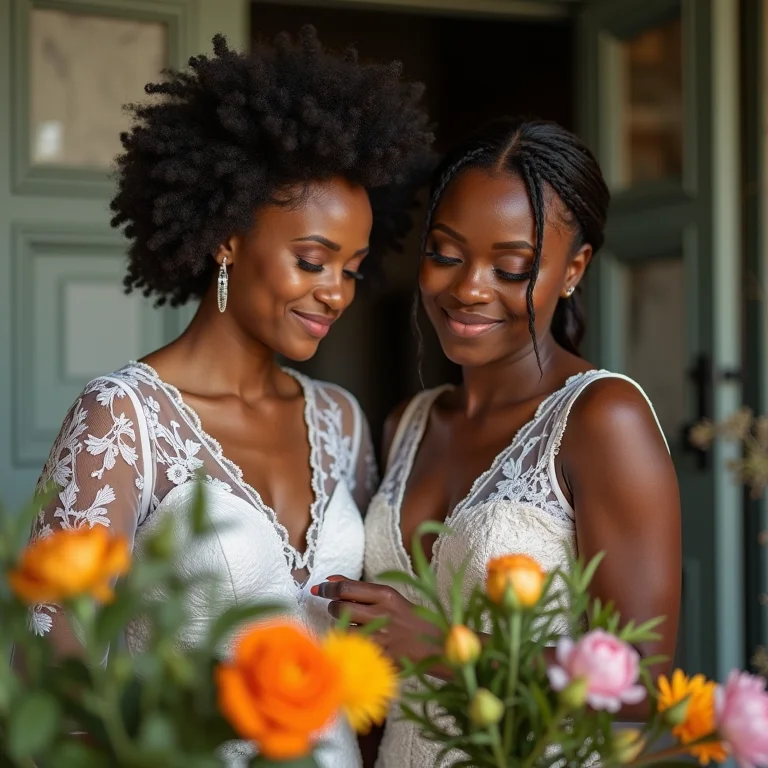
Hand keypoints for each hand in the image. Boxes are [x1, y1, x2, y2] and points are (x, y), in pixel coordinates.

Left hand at [310, 576, 441, 668]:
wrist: (432, 645)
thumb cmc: (406, 618)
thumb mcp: (387, 598)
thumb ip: (359, 589)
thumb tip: (329, 580)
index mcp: (386, 595)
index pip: (346, 588)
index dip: (328, 589)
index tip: (319, 589)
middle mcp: (383, 614)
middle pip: (340, 608)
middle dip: (333, 607)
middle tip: (336, 608)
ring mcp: (381, 637)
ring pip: (344, 629)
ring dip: (340, 626)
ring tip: (350, 625)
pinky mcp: (379, 656)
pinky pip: (353, 648)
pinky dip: (349, 644)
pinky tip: (354, 641)